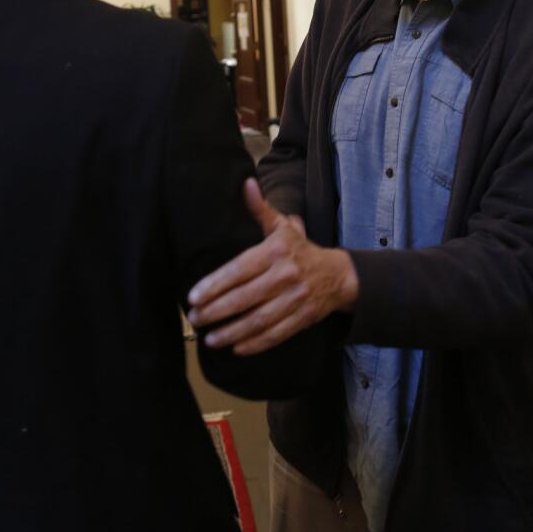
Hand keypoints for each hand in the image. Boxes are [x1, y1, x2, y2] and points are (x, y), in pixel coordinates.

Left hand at [186, 179, 357, 354]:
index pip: (239, 270)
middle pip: (245, 297)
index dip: (215, 285)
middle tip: (194, 318)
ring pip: (258, 320)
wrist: (339, 275)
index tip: (193, 296)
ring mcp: (296, 299)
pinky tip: (235, 348)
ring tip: (208, 338)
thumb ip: (259, 209)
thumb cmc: (299, 250)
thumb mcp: (281, 227)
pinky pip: (275, 334)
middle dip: (216, 311)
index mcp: (276, 252)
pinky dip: (254, 344)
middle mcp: (286, 275)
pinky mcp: (303, 319)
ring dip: (231, 332)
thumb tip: (245, 183)